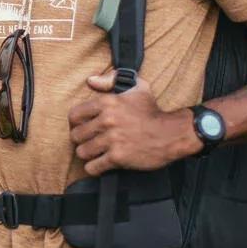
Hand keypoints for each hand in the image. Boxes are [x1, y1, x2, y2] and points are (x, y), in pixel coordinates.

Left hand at [67, 72, 186, 177]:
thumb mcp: (136, 86)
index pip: (74, 115)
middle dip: (81, 139)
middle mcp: (106, 121)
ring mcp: (111, 140)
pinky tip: (100, 164)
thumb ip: (111, 79)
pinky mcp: (118, 157)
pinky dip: (94, 168)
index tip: (82, 127)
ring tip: (95, 153)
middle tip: (89, 141)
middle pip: (76, 135)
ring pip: (82, 152)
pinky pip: (93, 167)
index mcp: (106, 103)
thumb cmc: (153, 110)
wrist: (172, 133)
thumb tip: (90, 80)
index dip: (75, 123)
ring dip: (87, 154)